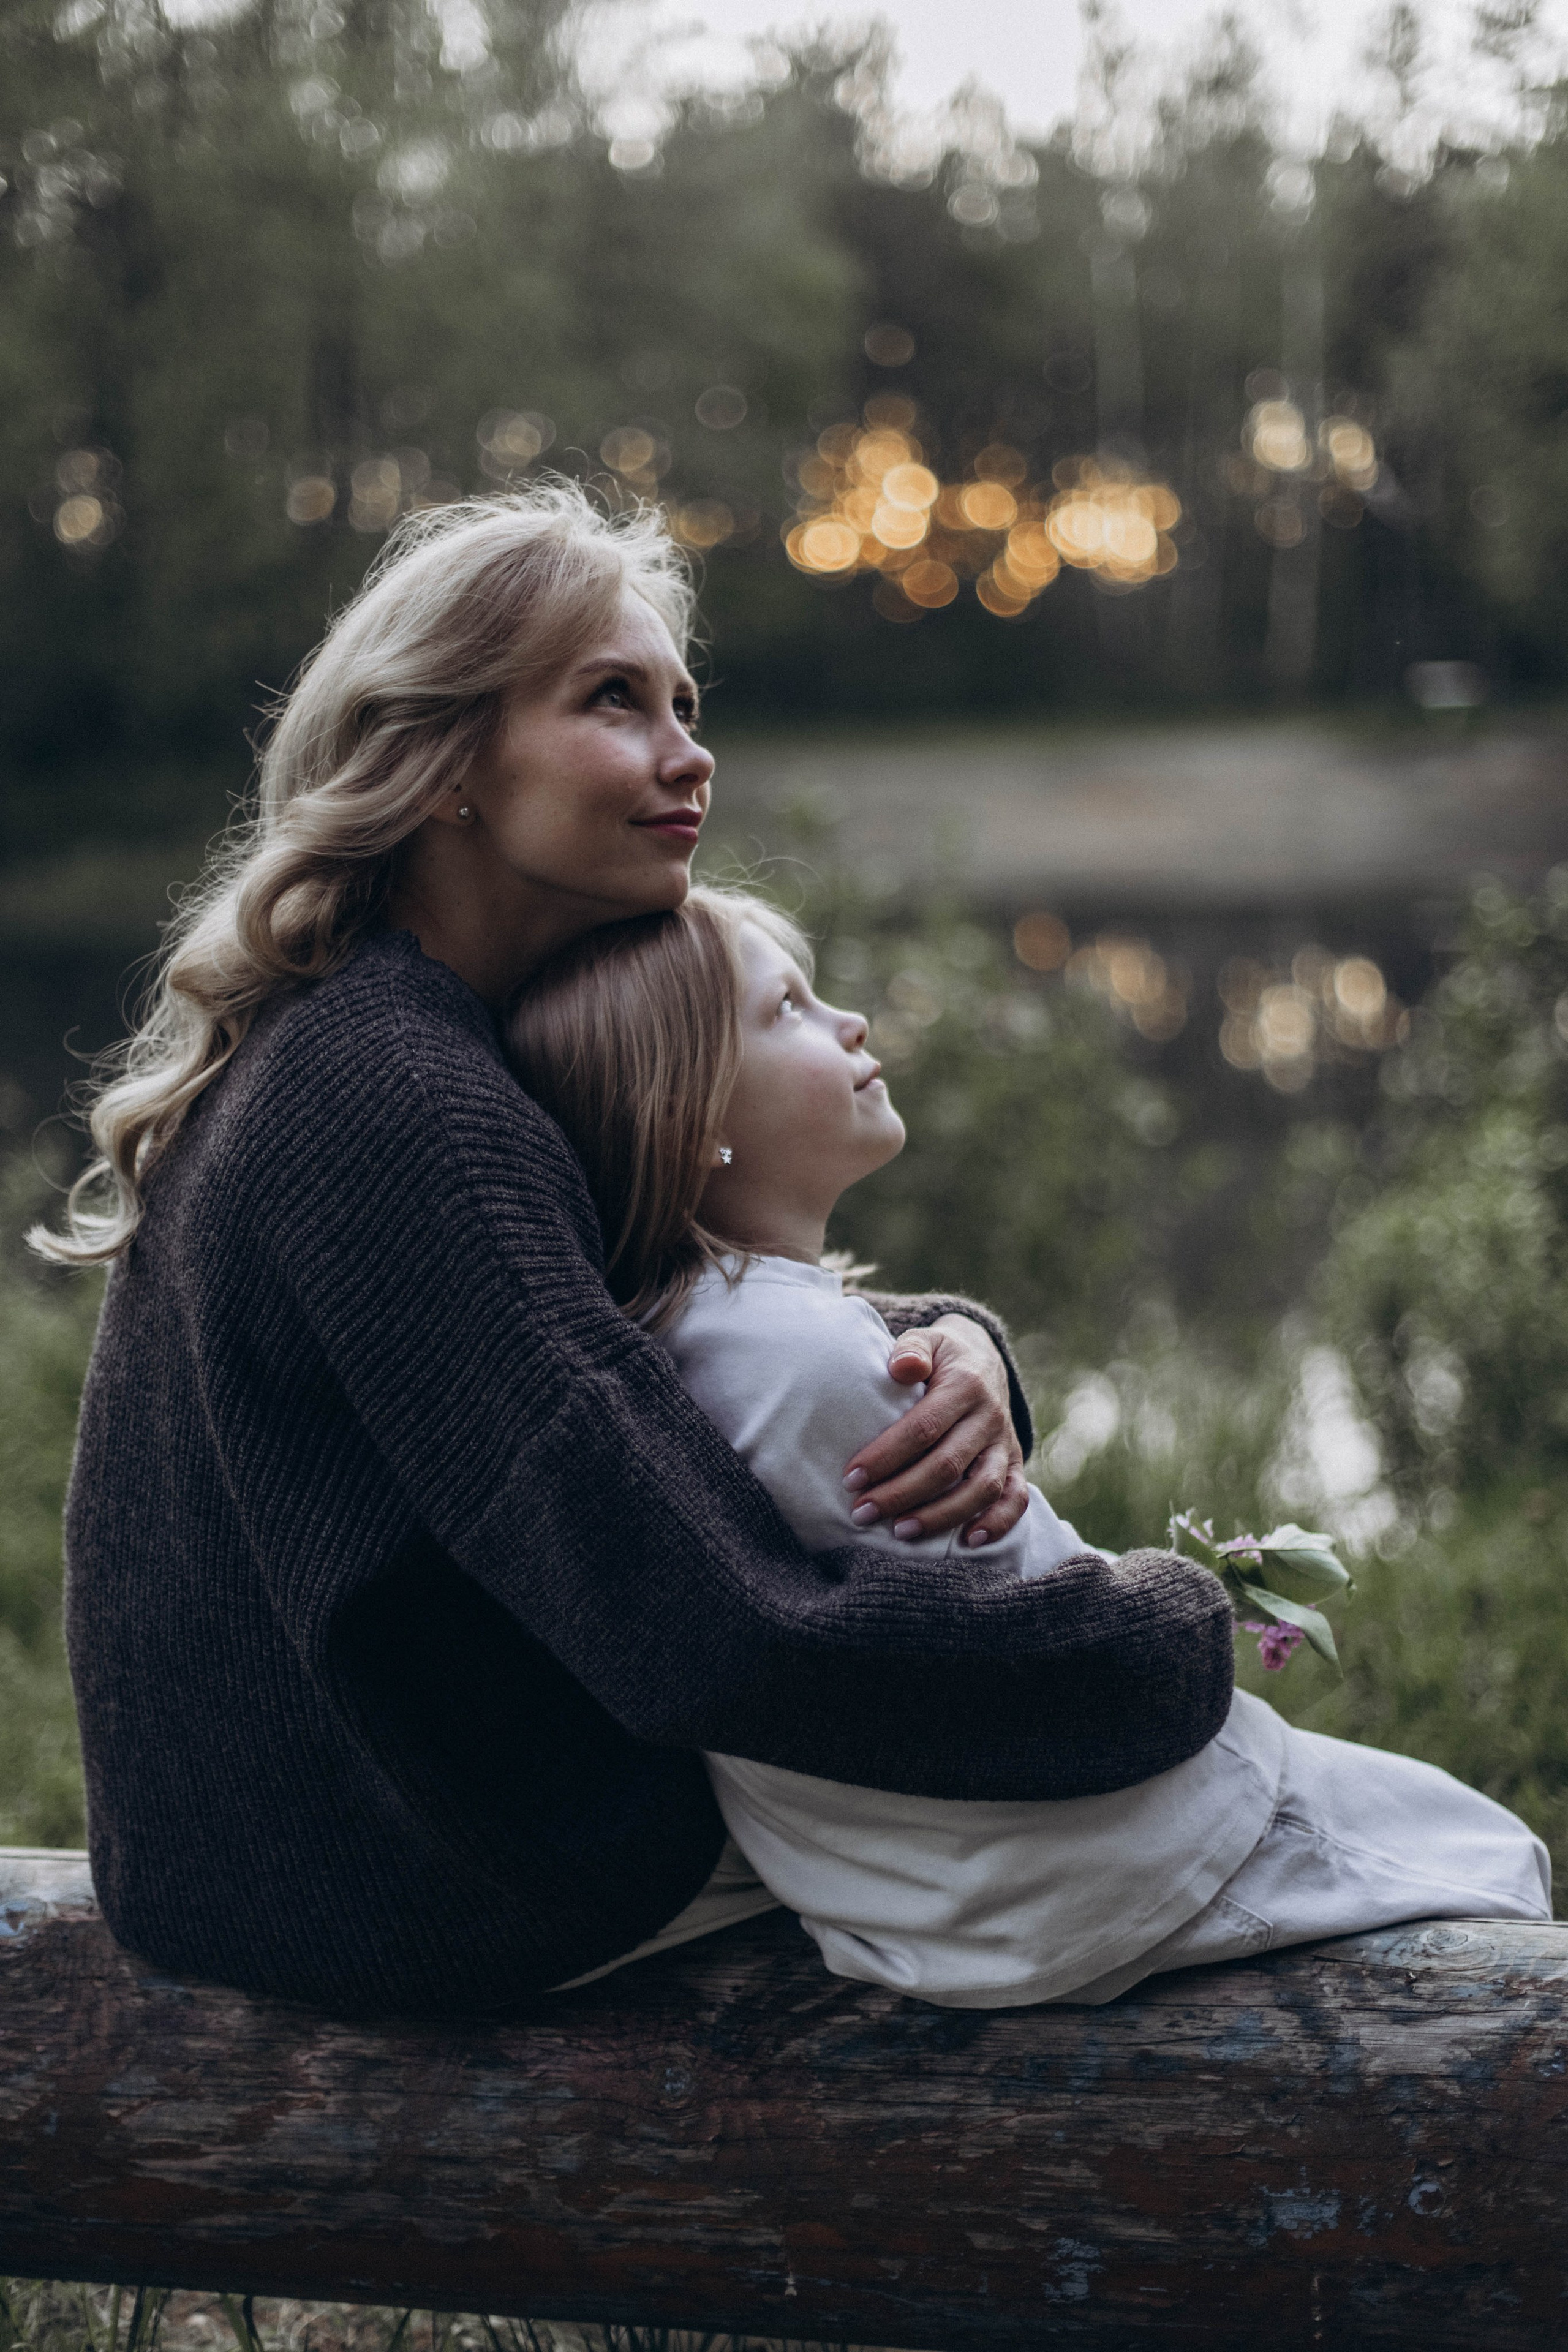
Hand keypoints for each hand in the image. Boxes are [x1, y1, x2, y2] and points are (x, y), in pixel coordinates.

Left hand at [841, 1314, 1028, 1547]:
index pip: (922, 1428)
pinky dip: (998, 1523)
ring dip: (941, 1516)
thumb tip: (902, 1367)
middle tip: (862, 1512)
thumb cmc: (941, 1356)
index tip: (850, 1478)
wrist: (985, 1358)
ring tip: (900, 1532)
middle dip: (901, 1494)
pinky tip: (968, 1542)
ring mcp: (1004, 1443)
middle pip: (947, 1465)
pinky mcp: (1015, 1462)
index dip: (886, 1456)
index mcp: (964, 1386)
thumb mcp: (927, 1339)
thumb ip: (911, 1348)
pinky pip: (1016, 1498)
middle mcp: (989, 1417)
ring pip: (981, 1488)